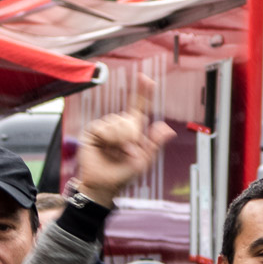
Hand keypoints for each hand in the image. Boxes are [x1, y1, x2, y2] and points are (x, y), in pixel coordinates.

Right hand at [75, 76, 174, 205]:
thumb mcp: (144, 160)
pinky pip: (105, 128)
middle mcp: (118, 126)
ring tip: (116, 152)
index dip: (143, 92)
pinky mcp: (93, 131)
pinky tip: (105, 148)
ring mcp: (105, 127)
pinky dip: (109, 140)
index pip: (138, 107)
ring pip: (118, 122)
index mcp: (132, 130)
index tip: (145, 78)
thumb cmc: (123, 175)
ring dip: (121, 140)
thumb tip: (168, 129)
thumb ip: (155, 143)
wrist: (104, 185)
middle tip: (129, 151)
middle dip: (133, 135)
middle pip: (130, 117)